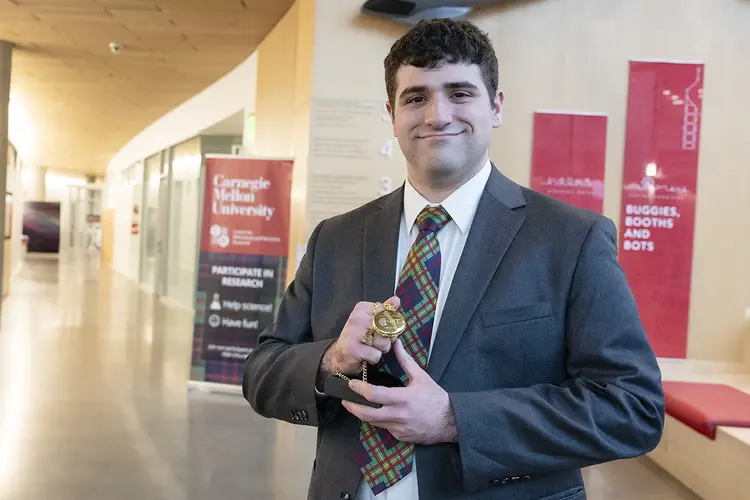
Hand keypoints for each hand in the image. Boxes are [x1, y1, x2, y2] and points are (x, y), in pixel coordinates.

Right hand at [319, 297, 399, 378]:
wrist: (339, 356)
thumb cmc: (358, 338)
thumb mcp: (371, 321)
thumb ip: (384, 311)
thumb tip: (396, 300)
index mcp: (361, 308)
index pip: (387, 314)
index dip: (389, 324)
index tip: (379, 328)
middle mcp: (356, 318)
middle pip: (387, 328)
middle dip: (387, 338)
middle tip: (376, 340)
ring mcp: (353, 333)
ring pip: (383, 342)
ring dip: (381, 349)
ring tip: (370, 348)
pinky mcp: (354, 349)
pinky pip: (376, 355)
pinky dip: (373, 358)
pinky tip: (364, 356)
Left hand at [342, 338, 457, 444]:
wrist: (450, 421)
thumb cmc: (435, 398)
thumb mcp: (421, 377)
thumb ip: (405, 361)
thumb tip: (396, 343)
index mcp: (403, 398)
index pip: (374, 395)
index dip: (359, 389)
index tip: (352, 383)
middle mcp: (398, 415)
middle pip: (366, 414)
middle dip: (352, 407)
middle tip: (345, 399)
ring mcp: (398, 428)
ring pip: (373, 423)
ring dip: (363, 414)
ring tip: (356, 405)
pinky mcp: (400, 436)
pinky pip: (384, 428)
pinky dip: (379, 420)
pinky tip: (378, 413)